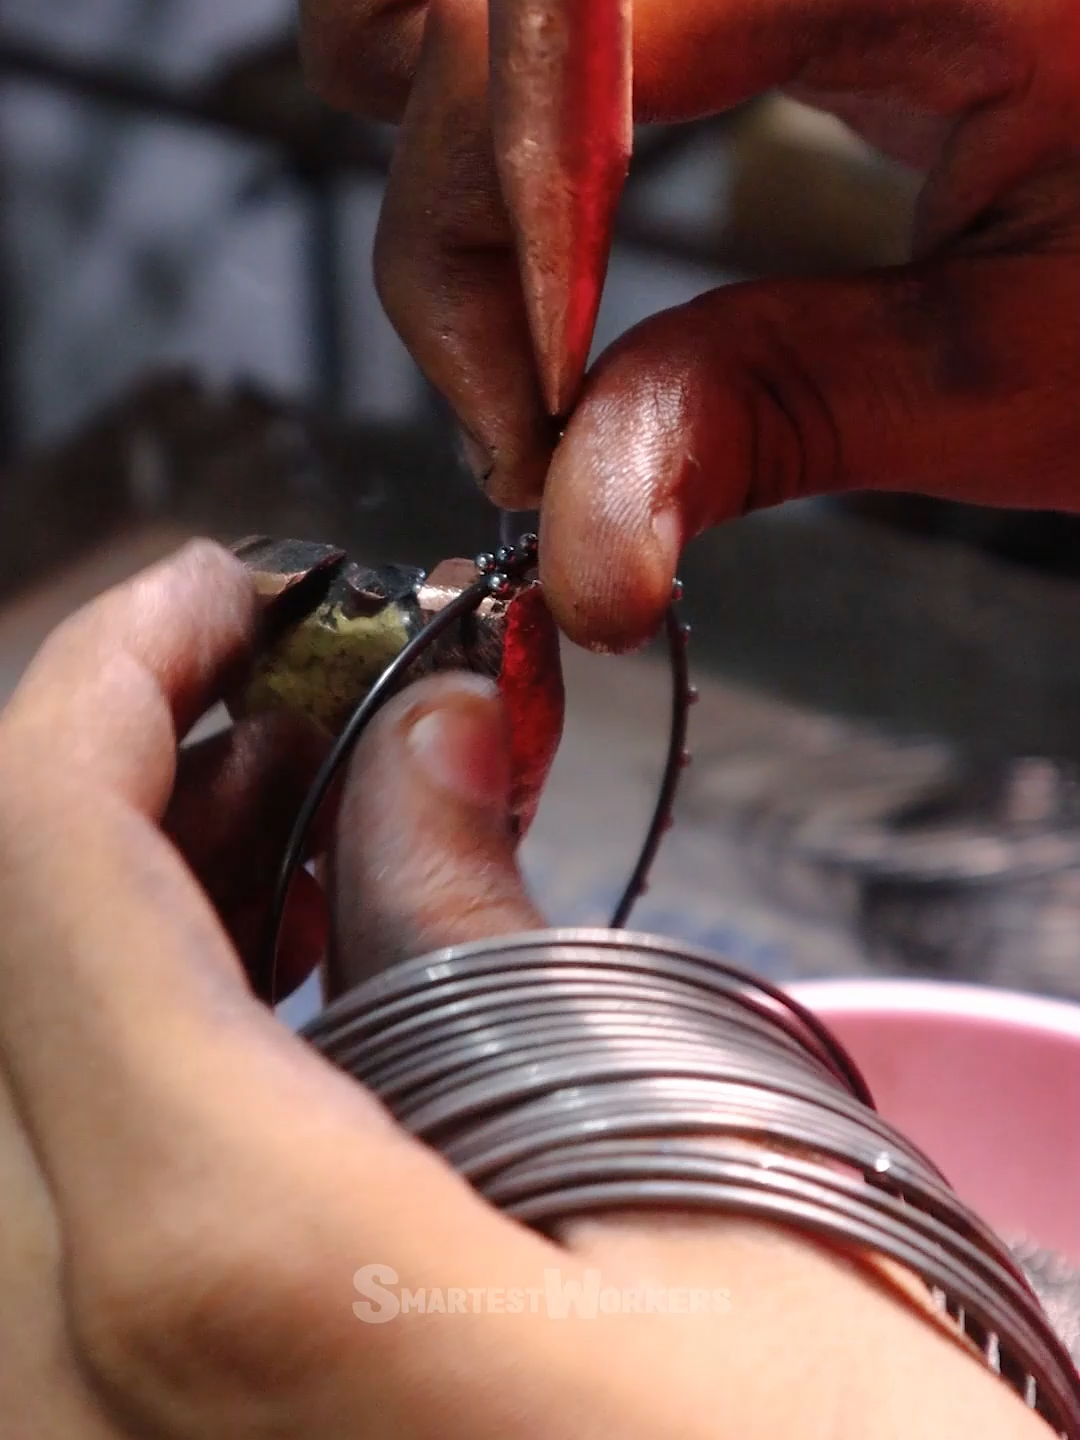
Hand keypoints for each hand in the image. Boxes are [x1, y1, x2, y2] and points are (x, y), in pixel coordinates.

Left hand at [0, 541, 1049, 1436]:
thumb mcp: (698, 1179)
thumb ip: (493, 942)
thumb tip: (424, 741)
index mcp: (227, 1280)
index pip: (47, 870)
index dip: (112, 678)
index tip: (220, 588)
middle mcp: (65, 1395)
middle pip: (9, 965)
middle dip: (131, 778)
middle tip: (290, 694)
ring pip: (22, 1080)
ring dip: (135, 907)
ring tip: (296, 821)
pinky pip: (65, 1190)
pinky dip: (145, 1042)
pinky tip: (278, 995)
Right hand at [301, 0, 1078, 650]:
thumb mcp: (1022, 371)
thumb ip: (771, 419)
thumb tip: (580, 548)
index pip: (569, 21)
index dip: (497, 234)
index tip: (531, 424)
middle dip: (452, 198)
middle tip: (518, 385)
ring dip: (443, 118)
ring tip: (517, 297)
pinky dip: (494, 91)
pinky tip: (539, 203)